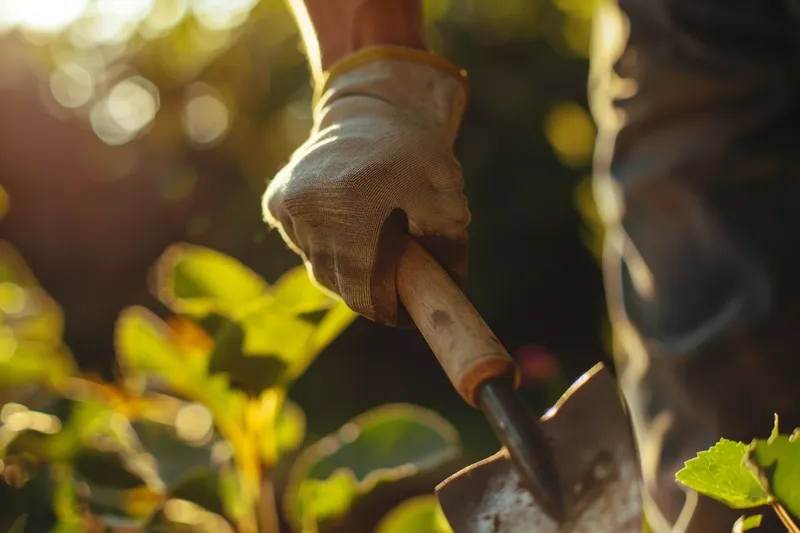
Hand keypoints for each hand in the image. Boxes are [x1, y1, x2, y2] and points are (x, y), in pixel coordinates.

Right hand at [263, 46, 470, 324]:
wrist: (371, 110)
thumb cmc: (415, 153)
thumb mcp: (447, 195)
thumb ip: (449, 246)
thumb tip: (447, 292)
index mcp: (353, 203)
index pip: (362, 290)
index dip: (386, 308)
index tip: (405, 311)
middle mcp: (312, 207)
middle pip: (338, 283)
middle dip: (369, 288)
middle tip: (395, 278)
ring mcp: (289, 206)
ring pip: (319, 267)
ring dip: (347, 268)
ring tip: (373, 245)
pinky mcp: (277, 202)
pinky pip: (304, 246)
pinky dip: (325, 246)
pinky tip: (346, 225)